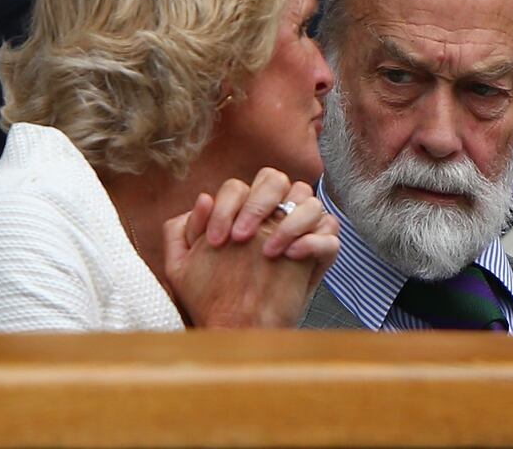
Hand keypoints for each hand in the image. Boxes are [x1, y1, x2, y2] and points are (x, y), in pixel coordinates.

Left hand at [165, 170, 339, 327]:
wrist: (236, 332)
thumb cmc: (209, 298)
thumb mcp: (182, 268)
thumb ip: (182, 232)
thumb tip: (204, 198)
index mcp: (243, 213)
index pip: (240, 186)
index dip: (227, 206)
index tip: (216, 241)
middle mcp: (272, 216)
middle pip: (277, 180)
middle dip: (259, 203)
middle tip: (241, 237)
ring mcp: (300, 233)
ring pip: (310, 202)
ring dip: (290, 222)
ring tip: (269, 252)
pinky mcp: (320, 255)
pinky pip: (330, 234)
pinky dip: (314, 240)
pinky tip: (292, 256)